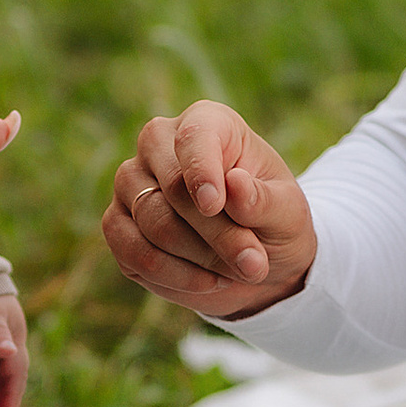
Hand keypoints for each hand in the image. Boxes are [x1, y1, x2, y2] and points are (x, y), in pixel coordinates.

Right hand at [102, 103, 317, 314]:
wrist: (253, 261)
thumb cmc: (272, 223)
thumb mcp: (288, 213)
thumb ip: (264, 200)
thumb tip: (234, 184)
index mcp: (207, 123)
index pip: (193, 138)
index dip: (201, 170)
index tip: (214, 204)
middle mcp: (158, 146)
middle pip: (172, 189)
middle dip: (217, 234)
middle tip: (255, 265)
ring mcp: (131, 185)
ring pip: (152, 223)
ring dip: (201, 258)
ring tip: (239, 271)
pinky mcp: (118, 226)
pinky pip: (133, 253)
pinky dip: (175, 276)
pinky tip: (208, 283)